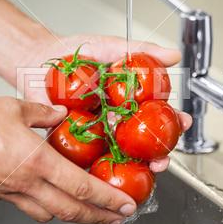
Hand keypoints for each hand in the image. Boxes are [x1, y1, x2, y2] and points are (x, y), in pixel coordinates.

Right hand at [0, 96, 136, 223]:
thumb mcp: (13, 108)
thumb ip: (42, 112)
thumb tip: (59, 114)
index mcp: (36, 162)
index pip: (82, 187)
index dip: (107, 200)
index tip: (124, 205)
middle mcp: (27, 184)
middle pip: (71, 210)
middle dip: (99, 218)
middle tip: (117, 220)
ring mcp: (11, 194)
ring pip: (50, 214)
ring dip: (74, 217)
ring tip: (89, 214)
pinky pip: (28, 208)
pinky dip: (46, 208)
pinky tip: (50, 201)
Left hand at [15, 30, 192, 171]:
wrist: (39, 56)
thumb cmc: (74, 52)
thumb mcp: (109, 47)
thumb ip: (140, 50)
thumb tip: (173, 54)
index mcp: (126, 100)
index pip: (155, 114)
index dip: (172, 121)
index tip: (183, 122)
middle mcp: (113, 119)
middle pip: (141, 142)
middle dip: (157, 155)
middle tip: (162, 160)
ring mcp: (94, 131)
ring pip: (117, 155)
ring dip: (131, 168)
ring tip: (140, 171)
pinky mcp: (71, 140)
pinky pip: (84, 158)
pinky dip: (95, 170)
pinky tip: (103, 176)